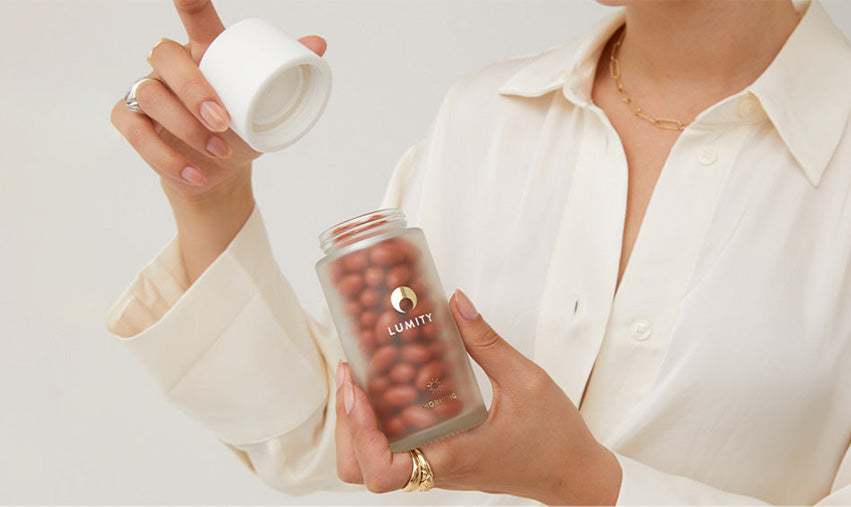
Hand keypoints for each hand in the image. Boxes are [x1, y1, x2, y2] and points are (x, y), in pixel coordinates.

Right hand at [111, 0, 325, 196]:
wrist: (219, 171)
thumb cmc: (240, 129)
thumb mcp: (266, 105)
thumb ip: (286, 73)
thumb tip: (318, 44)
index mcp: (204, 50)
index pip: (194, 14)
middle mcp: (170, 65)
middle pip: (165, 56)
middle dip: (194, 91)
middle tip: (224, 121)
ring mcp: (146, 90)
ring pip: (148, 96)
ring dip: (186, 129)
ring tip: (220, 152)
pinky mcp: (130, 122)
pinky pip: (136, 133)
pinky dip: (166, 158)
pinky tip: (194, 173)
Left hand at [334, 290, 622, 504]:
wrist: (573, 474)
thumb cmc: (555, 438)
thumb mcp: (526, 381)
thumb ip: (487, 342)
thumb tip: (456, 302)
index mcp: (452, 456)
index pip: (384, 471)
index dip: (359, 435)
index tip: (356, 392)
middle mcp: (436, 467)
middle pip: (362, 470)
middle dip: (346, 426)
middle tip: (350, 376)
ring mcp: (435, 466)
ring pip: (374, 461)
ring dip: (358, 424)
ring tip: (360, 377)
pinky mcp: (440, 459)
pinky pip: (396, 448)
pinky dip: (379, 421)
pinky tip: (388, 383)